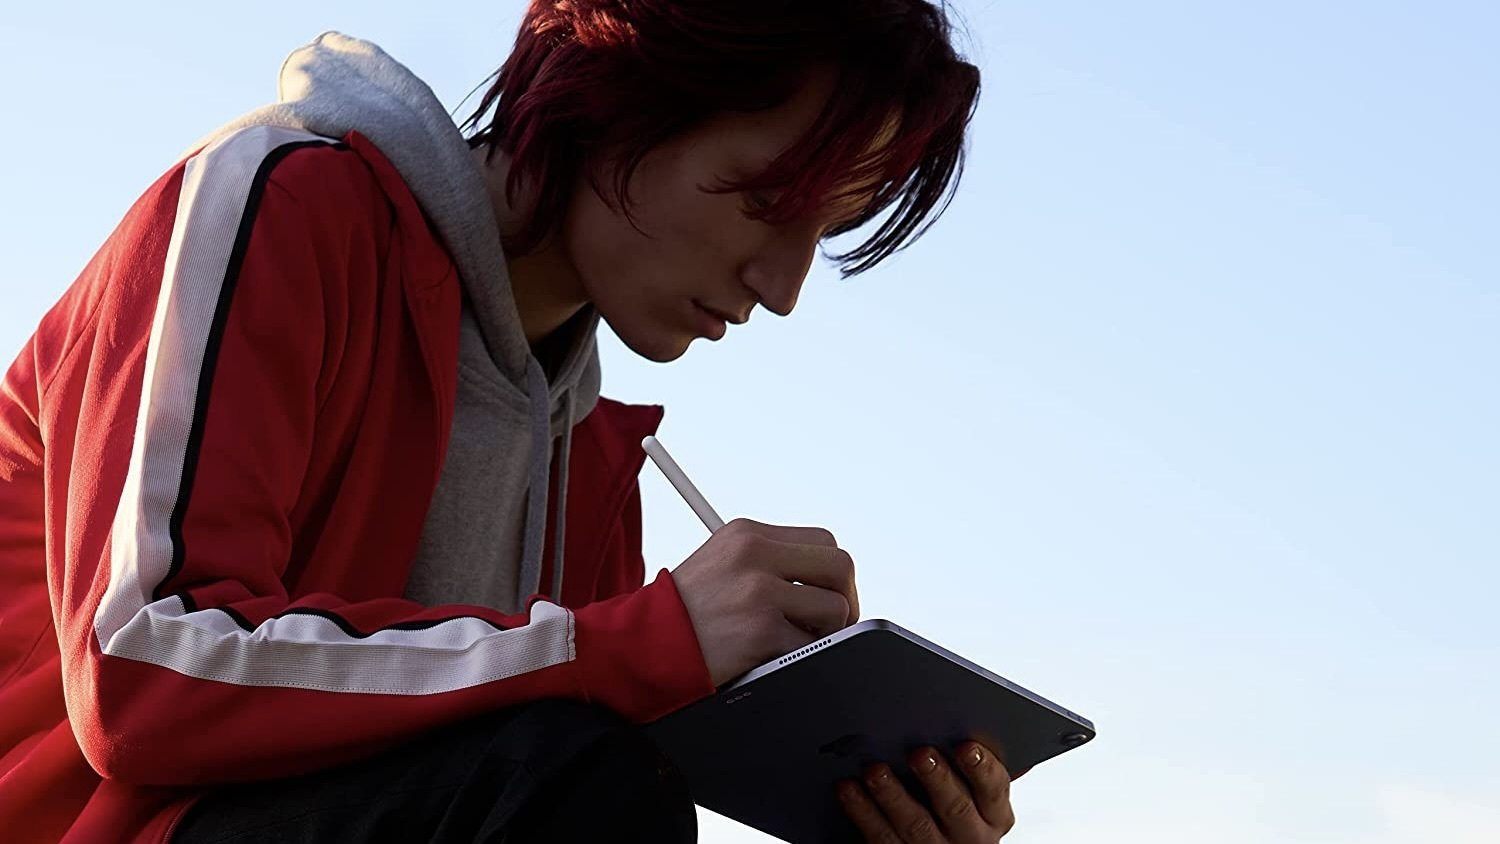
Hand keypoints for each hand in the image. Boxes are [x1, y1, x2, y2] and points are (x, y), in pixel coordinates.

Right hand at [672, 518, 859, 685]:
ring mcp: (759, 592)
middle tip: (831, 626)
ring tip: (792, 644)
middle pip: (839, 566)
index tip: (826, 596)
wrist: (640, 645)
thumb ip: (769, 562)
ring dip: (822, 635)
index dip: (832, 573)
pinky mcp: (760, 630)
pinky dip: (799, 660)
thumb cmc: (683, 613)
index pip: (823, 540)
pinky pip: (809, 648)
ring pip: (834, 609)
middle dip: (845, 600)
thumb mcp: (720, 563)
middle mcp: (755, 554)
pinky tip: (772, 659)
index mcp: (748, 534)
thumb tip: (826, 584)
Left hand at [837, 740, 1014, 842]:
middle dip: (936, 779)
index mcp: (993, 812)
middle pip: (955, 807)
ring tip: (875, 770)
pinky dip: (863, 811)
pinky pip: (881, 838)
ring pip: (915, 825)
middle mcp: (969, 835)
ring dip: (893, 795)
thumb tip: (950, 719)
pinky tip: (849, 789)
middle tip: (918, 753)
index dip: (981, 767)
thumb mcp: (968, 784)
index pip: (994, 788)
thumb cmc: (948, 800)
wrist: (928, 842)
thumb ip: (965, 759)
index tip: (966, 746)